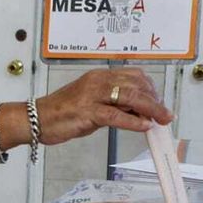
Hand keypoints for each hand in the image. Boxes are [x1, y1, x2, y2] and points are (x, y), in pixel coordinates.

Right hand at [35, 68, 170, 145]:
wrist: (37, 118)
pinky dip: (133, 121)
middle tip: (166, 115)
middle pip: (137, 85)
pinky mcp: (87, 112)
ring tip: (161, 120)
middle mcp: (98, 81)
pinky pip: (116, 115)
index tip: (160, 103)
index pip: (134, 76)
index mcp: (100, 76)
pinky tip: (144, 127)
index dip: (151, 89)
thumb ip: (114, 104)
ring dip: (151, 109)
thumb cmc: (63, 113)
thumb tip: (137, 112)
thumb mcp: (92, 103)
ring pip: (130, 97)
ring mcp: (93, 95)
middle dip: (155, 100)